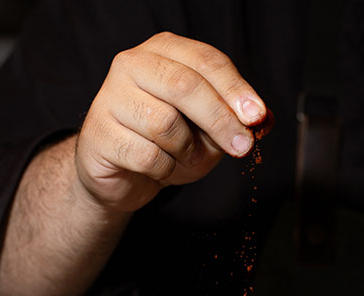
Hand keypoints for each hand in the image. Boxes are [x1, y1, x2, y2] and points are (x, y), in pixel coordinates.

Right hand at [74, 32, 270, 212]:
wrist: (123, 175)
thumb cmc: (168, 144)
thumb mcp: (209, 130)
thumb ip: (235, 121)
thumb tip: (264, 120)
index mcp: (163, 51)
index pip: (206, 61)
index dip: (235, 89)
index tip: (257, 116)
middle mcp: (133, 64)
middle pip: (185, 86)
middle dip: (219, 119)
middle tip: (241, 146)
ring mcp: (110, 97)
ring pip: (165, 124)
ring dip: (186, 150)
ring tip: (183, 158)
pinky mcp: (99, 133)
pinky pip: (146, 155)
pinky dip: (164, 169)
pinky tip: (159, 168)